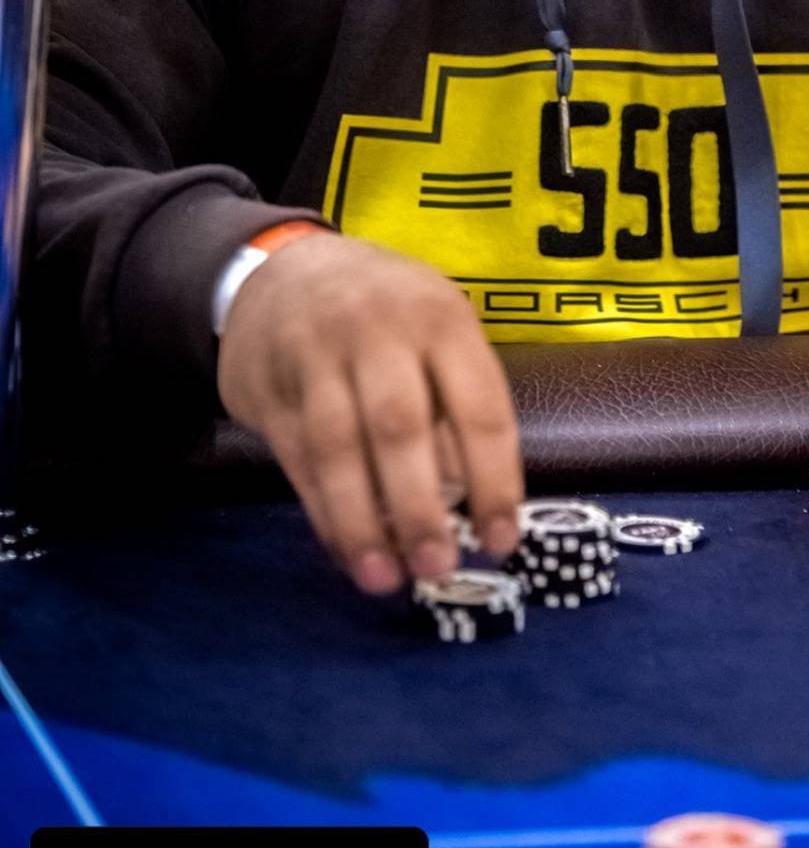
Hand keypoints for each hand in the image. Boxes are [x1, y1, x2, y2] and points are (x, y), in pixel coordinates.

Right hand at [216, 231, 522, 593]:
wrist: (282, 268)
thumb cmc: (386, 312)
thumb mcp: (436, 328)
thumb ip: (456, 402)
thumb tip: (474, 502)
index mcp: (441, 318)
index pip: (479, 406)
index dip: (495, 479)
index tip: (501, 540)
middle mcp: (378, 331)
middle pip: (401, 426)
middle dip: (420, 505)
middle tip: (437, 567)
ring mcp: (315, 355)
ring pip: (339, 448)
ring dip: (362, 522)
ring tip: (384, 579)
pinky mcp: (267, 385)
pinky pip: (297, 459)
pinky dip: (323, 512)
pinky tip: (346, 550)